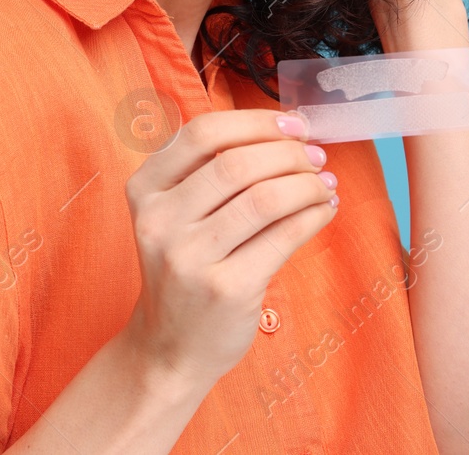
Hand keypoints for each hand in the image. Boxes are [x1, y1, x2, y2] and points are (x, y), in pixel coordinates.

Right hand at [120, 109, 337, 387]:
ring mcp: (190, 256)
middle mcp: (160, 219)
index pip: (203, 133)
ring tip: (324, 183)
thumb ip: (207, 172)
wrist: (170, 346)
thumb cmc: (183, 269)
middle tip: (316, 157)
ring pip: (265, 198)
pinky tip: (323, 210)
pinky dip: (313, 216)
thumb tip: (285, 132)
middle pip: (237, 163)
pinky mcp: (227, 288)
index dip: (256, 122)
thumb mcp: (172, 215)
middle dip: (289, 153)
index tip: (294, 125)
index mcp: (144, 188)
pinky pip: (283, 237)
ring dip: (307, 184)